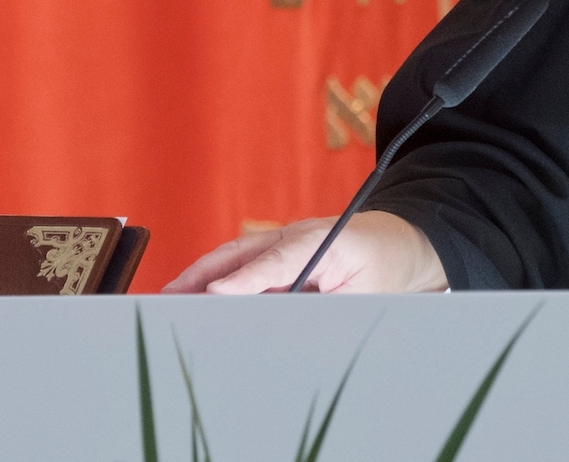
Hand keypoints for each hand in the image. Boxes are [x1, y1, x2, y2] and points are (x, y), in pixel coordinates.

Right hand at [162, 211, 448, 293]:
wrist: (398, 242)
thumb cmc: (383, 265)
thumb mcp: (367, 294)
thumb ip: (328, 310)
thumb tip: (288, 329)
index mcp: (320, 241)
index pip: (277, 262)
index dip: (245, 280)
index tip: (215, 294)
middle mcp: (293, 238)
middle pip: (240, 255)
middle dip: (203, 275)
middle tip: (170, 299)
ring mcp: (281, 244)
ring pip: (233, 259)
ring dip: (201, 278)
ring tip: (170, 302)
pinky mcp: (276, 256)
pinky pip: (241, 268)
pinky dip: (216, 282)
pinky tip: (195, 302)